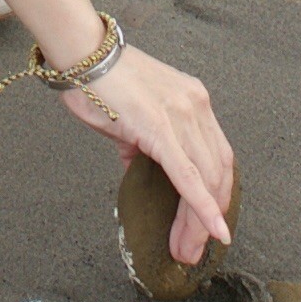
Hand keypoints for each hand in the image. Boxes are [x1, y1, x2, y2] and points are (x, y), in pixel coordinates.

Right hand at [58, 45, 233, 261]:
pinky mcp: (160, 126)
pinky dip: (201, 207)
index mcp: (193, 100)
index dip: (217, 197)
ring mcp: (180, 113)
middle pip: (219, 172)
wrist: (81, 51)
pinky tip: (207, 230)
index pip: (218, 157)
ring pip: (206, 179)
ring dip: (198, 222)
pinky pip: (188, 175)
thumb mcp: (134, 114)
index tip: (209, 228)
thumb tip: (141, 169)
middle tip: (194, 249)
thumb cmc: (100, 79)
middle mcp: (195, 104)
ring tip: (186, 249)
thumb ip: (143, 143)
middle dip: (210, 217)